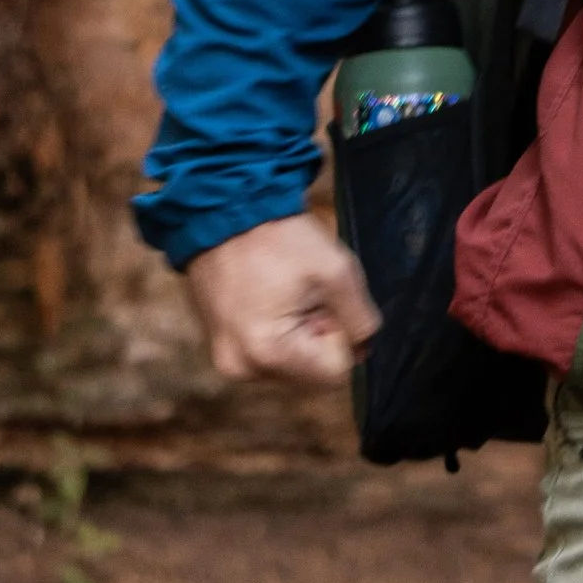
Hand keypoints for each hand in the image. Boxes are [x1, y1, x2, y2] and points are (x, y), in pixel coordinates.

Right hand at [184, 215, 377, 384]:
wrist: (224, 210)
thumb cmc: (280, 238)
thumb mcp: (337, 272)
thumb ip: (361, 320)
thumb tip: (364, 351)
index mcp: (267, 354)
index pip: (334, 372)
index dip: (340, 335)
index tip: (323, 302)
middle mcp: (241, 368)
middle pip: (308, 372)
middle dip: (317, 336)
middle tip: (302, 294)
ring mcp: (225, 358)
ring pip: (289, 362)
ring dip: (298, 332)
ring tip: (283, 291)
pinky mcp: (218, 345)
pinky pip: (265, 351)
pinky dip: (276, 329)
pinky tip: (268, 295)